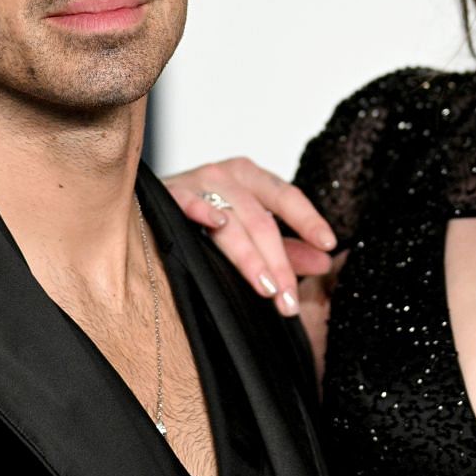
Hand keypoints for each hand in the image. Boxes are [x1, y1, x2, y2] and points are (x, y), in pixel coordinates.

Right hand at [165, 158, 336, 314]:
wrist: (147, 204)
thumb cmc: (206, 217)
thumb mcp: (250, 228)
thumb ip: (288, 248)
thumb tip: (324, 263)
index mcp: (252, 178)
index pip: (288, 196)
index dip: (309, 220)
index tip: (328, 244)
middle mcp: (228, 175)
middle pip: (262, 220)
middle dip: (279, 263)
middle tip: (289, 301)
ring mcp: (198, 182)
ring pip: (232, 221)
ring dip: (250, 258)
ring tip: (267, 288)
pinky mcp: (169, 193)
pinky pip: (188, 202)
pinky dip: (202, 210)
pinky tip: (216, 223)